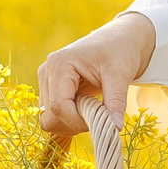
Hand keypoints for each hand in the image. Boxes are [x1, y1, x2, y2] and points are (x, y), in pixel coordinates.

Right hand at [35, 12, 155, 135]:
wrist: (119, 40)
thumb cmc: (119, 51)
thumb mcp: (120, 75)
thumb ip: (116, 102)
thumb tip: (115, 128)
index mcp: (60, 64)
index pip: (58, 106)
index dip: (78, 122)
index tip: (101, 122)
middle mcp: (47, 72)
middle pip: (49, 116)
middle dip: (73, 124)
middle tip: (98, 117)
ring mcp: (47, 81)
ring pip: (49, 119)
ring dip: (71, 124)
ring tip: (93, 111)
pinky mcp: (51, 89)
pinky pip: (53, 116)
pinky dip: (70, 120)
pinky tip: (86, 109)